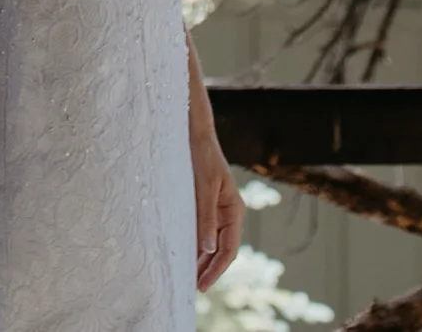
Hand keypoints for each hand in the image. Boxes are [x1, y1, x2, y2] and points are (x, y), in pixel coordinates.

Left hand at [190, 125, 244, 290]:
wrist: (195, 133)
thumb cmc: (201, 157)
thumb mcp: (203, 188)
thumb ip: (206, 219)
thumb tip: (207, 250)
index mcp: (234, 210)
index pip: (229, 249)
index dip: (216, 270)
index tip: (202, 285)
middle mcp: (230, 212)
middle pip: (222, 249)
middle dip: (209, 269)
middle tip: (193, 288)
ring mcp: (219, 208)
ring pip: (213, 242)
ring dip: (203, 259)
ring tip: (189, 276)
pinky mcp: (207, 203)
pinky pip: (205, 230)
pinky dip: (197, 245)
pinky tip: (187, 253)